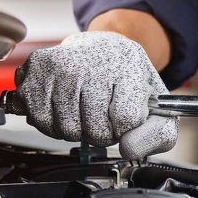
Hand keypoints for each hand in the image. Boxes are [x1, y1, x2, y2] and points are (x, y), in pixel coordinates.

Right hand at [14, 31, 177, 159]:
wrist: (105, 48)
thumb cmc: (130, 82)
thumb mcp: (159, 107)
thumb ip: (158, 136)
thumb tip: (128, 149)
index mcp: (129, 69)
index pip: (126, 119)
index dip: (125, 129)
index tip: (124, 117)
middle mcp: (93, 63)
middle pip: (94, 130)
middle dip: (101, 133)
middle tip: (103, 115)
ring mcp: (62, 64)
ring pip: (67, 129)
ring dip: (76, 130)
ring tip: (84, 111)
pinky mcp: (38, 67)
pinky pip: (41, 120)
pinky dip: (52, 124)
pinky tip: (63, 107)